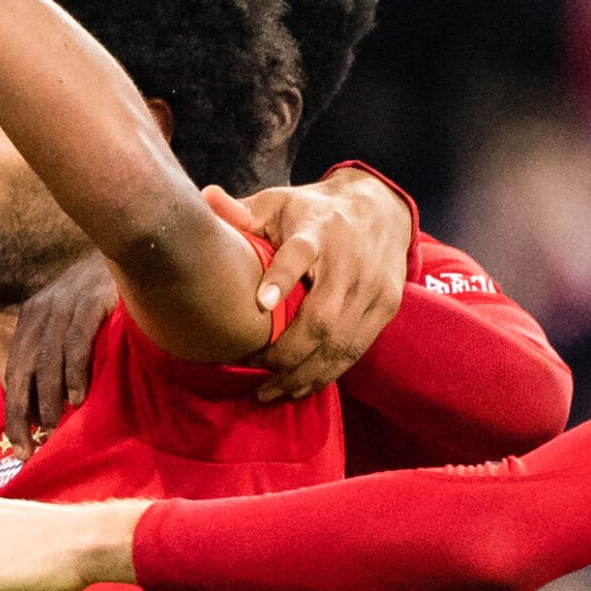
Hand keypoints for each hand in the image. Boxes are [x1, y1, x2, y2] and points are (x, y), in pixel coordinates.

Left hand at [3, 253, 114, 446]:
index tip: (21, 443)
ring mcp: (65, 307)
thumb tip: (50, 408)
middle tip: (28, 447)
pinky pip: (75, 344)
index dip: (14, 409)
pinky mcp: (89, 304)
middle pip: (22, 369)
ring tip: (53, 426)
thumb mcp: (69, 319)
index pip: (15, 371)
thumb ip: (56, 355)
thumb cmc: (101, 295)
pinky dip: (74, 374)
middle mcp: (41, 312)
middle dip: (21, 412)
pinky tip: (78, 399)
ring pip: (47, 361)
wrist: (128, 245)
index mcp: (31, 319)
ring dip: (48, 398)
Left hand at [203, 169, 410, 401]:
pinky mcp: (386, 307)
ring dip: (303, 374)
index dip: (281, 277)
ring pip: (340, 343)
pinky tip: (299, 387)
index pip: (300, 253)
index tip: (261, 304)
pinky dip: (327, 373)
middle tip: (251, 369)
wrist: (381, 208)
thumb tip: (204, 198)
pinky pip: (356, 350)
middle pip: (322, 317)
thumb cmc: (312, 211)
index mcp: (317, 231)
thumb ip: (241, 212)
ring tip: (269, 392)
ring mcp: (373, 287)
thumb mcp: (278, 202)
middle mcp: (349, 261)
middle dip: (285, 353)